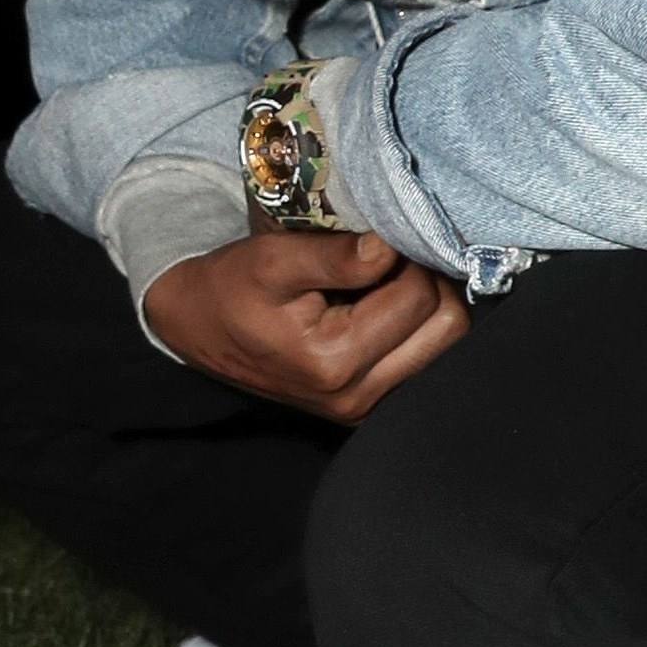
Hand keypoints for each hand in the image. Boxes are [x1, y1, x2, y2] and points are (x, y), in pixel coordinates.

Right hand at [145, 228, 467, 421]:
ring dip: (425, 303)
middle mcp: (358, 396)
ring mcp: (366, 407)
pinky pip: (424, 358)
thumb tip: (391, 246)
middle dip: (427, 281)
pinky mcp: (370, 405)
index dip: (408, 257)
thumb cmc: (232, 289)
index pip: (419, 298)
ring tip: (384, 281)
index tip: (377, 239)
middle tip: (390, 258)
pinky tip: (380, 306)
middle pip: (447, 327)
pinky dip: (415, 326)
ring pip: (445, 343)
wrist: (198, 328)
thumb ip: (334, 256)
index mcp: (335, 363)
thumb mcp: (272, 261)